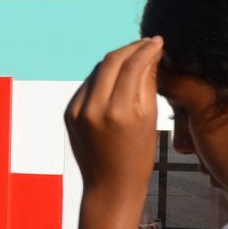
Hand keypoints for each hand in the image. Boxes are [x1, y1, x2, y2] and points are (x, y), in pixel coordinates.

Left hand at [65, 37, 163, 206]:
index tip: (158, 42)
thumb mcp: (150, 120)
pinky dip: (103, 77)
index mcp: (119, 112)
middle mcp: (94, 109)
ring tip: (135, 57)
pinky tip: (117, 76)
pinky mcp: (69, 113)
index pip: (133, 66)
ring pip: (98, 70)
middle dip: (130, 48)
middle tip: (147, 44)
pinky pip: (88, 85)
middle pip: (111, 61)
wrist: (109, 186)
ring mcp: (77, 110)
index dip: (146, 50)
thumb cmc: (138, 156)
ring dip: (116, 60)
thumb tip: (151, 55)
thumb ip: (148, 84)